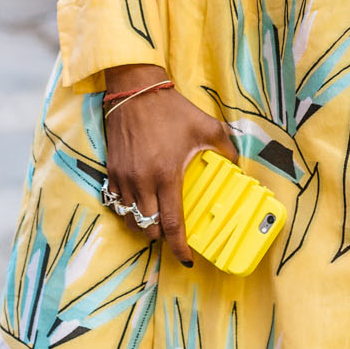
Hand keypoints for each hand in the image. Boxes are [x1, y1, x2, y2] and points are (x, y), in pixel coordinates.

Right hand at [103, 65, 235, 265]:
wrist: (135, 90)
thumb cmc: (172, 109)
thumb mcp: (207, 126)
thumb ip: (226, 148)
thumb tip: (237, 164)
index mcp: (167, 175)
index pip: (171, 224)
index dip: (179, 247)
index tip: (186, 258)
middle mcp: (142, 181)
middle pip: (148, 227)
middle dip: (160, 237)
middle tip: (172, 234)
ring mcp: (124, 177)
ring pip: (130, 218)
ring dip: (143, 225)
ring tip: (155, 221)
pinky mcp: (112, 170)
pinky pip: (117, 201)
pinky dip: (127, 209)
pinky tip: (138, 203)